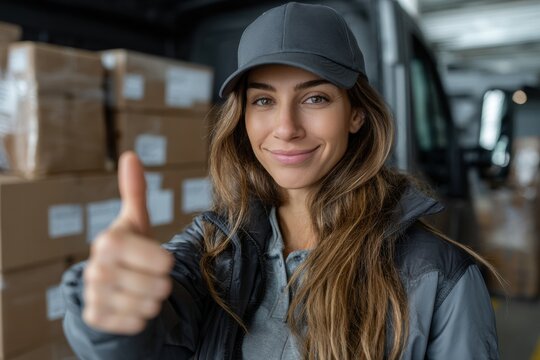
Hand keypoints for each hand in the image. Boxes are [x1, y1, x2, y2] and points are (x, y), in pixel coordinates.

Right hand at [82, 151, 173, 334]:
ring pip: (149, 307)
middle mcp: (96, 269)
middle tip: (147, 276)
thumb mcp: (135, 221)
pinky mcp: (95, 317)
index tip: (158, 259)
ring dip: (152, 300)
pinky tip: (130, 304)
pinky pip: (136, 323)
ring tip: (140, 288)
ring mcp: (94, 295)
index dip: (164, 262)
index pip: (161, 262)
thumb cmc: (129, 248)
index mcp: (109, 242)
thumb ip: (135, 191)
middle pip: (158, 287)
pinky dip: (140, 317)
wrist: (108, 282)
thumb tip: (131, 154)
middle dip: (160, 283)